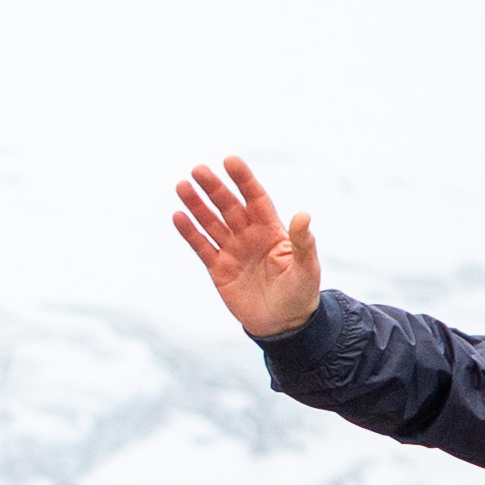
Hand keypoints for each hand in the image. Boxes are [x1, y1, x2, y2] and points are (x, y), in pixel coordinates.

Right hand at [168, 159, 324, 338]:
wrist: (283, 325)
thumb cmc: (300, 293)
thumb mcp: (306, 267)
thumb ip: (302, 241)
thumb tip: (303, 214)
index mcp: (272, 230)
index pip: (256, 198)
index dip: (244, 180)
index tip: (230, 160)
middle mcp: (250, 235)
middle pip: (229, 206)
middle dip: (215, 188)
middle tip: (198, 169)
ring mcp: (232, 250)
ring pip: (211, 222)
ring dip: (197, 205)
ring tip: (182, 186)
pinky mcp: (218, 268)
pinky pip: (201, 246)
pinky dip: (190, 232)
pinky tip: (178, 215)